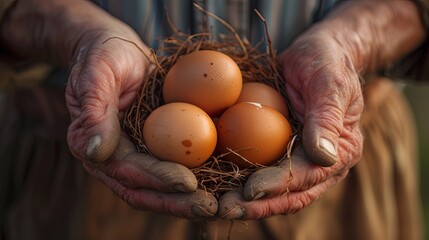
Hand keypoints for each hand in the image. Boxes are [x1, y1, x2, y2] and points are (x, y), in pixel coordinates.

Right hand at [64, 18, 216, 217]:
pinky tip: (220, 184)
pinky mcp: (152, 148)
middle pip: (144, 190)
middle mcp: (113, 158)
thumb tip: (95, 152)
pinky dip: (194, 180)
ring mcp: (134, 155)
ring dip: (187, 200)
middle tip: (209, 208)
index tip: (188, 182)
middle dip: (177, 202)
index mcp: (93, 144)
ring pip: (159, 188)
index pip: (128, 171)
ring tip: (218, 206)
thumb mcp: (96, 73)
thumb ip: (94, 111)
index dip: (157, 179)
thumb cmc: (104, 55)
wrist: (116, 50)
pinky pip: (172, 168)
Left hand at [218, 26, 363, 218]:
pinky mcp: (280, 152)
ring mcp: (299, 160)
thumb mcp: (329, 83)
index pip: (307, 176)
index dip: (278, 186)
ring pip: (274, 191)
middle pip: (289, 194)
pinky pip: (260, 171)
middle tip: (225, 209)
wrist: (317, 54)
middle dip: (258, 206)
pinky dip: (240, 182)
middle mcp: (320, 163)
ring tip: (216, 206)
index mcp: (340, 151)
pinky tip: (215, 185)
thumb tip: (323, 157)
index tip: (250, 191)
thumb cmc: (326, 62)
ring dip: (246, 202)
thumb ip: (326, 118)